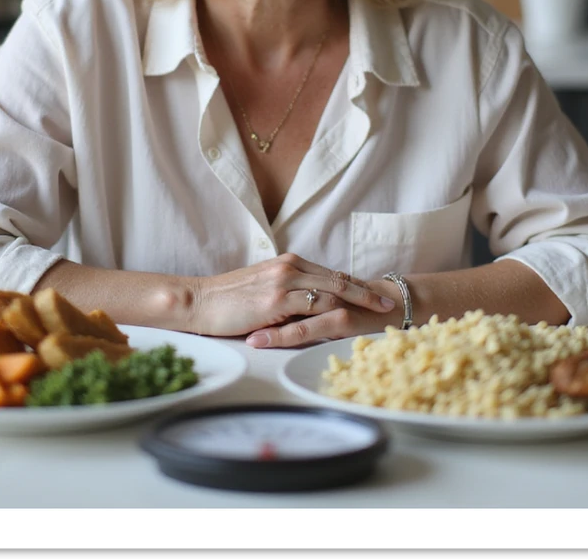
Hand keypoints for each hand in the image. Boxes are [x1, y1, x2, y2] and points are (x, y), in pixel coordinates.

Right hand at [189, 254, 396, 337]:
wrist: (199, 301)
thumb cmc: (227, 300)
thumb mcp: (263, 290)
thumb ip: (287, 294)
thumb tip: (307, 309)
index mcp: (288, 263)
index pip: (330, 273)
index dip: (354, 284)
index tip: (373, 293)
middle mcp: (290, 267)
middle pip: (338, 279)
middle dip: (366, 291)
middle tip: (388, 302)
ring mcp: (284, 282)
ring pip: (332, 290)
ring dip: (359, 302)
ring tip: (378, 313)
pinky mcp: (276, 301)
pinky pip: (313, 307)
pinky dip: (335, 315)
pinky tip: (351, 324)